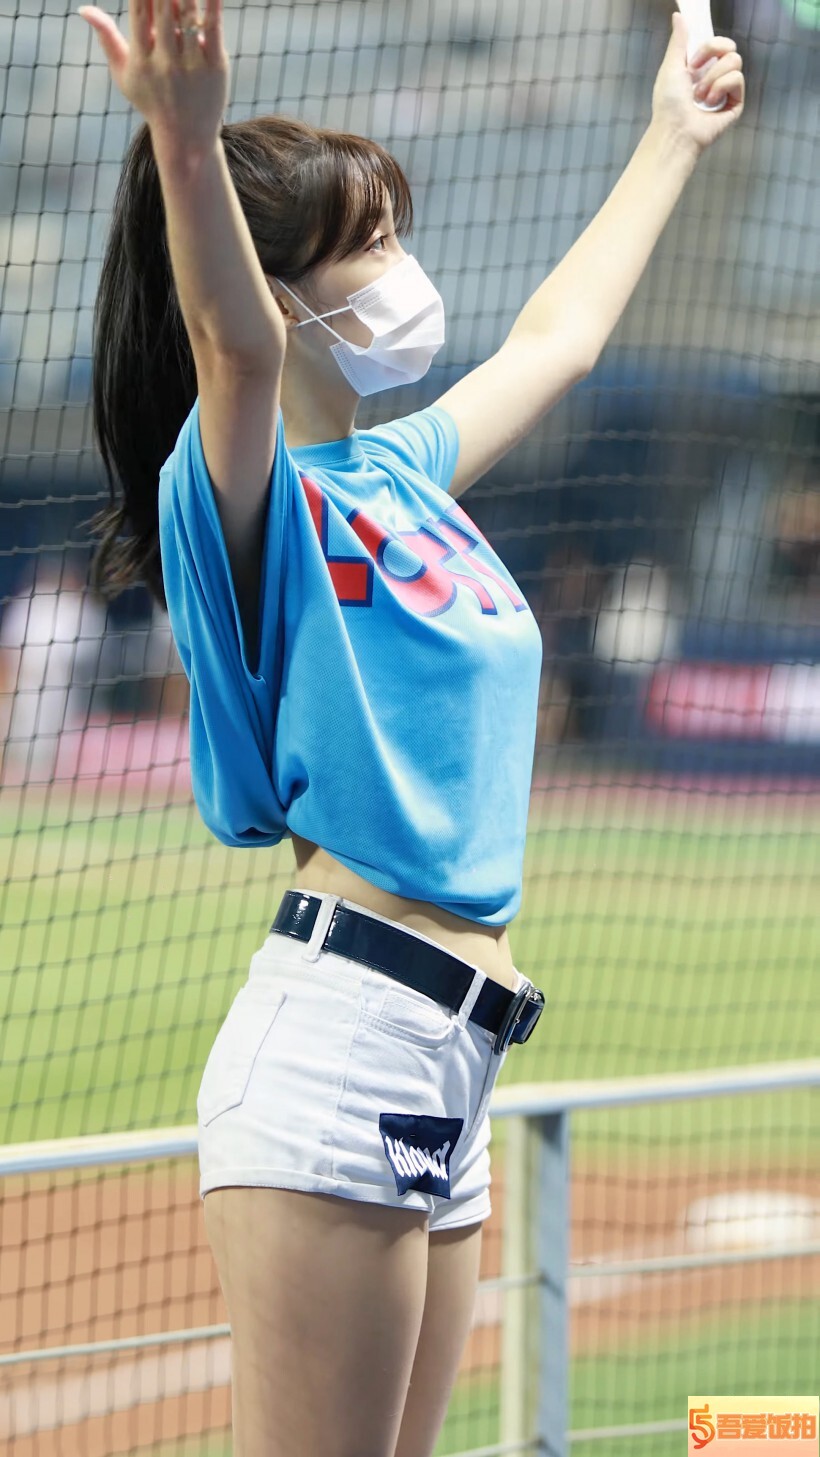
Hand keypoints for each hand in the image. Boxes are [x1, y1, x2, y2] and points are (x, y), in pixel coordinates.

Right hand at [77, 0, 227, 154]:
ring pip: (188, 15)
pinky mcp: (215, 67)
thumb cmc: (151, 102)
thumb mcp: (124, 75)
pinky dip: (213, 4)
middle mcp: (165, 62)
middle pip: (163, 9)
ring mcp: (191, 65)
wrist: (186, 138)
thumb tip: (84, 9)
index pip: (138, 12)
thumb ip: (107, 39)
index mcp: (141, 59)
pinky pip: (214, 28)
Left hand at [651, 11, 744, 155]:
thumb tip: (679, 16)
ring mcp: (726, 90)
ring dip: (713, 77)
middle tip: (695, 72)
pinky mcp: (735, 102)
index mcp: (701, 67)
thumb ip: (679, 40)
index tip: (693, 59)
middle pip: (731, 47)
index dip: (709, 45)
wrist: (675, 130)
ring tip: (699, 96)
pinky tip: (709, 103)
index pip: (718, 43)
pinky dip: (721, 88)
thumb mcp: (671, 66)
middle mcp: (715, 76)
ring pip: (735, 62)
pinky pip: (738, 79)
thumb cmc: (668, 104)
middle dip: (712, 54)